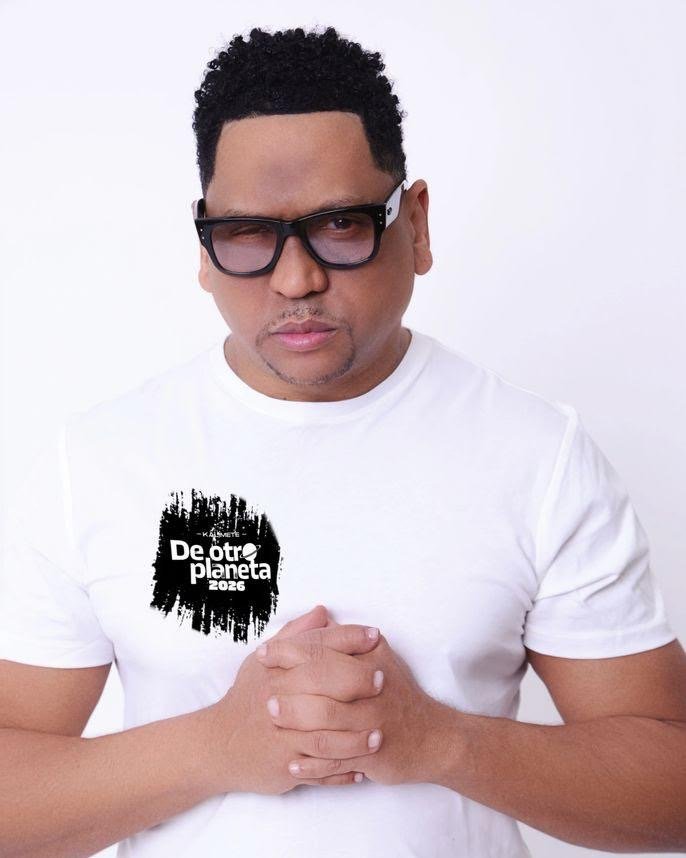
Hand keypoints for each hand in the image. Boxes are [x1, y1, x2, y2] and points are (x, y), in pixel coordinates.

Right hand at [206, 605, 382, 794]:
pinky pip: (319, 771)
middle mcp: (280, 698)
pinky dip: (342, 772)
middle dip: (358, 681)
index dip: (349, 638)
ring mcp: (284, 735)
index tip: (374, 637)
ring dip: (357, 737)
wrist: (217, 745)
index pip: (317, 646)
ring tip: (380, 733)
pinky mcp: (285, 766)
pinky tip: (363, 769)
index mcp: (277, 670)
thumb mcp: (263, 661)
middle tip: (384, 680)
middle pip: (325, 684)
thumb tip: (323, 612)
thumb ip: (295, 636)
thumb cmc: (246, 698)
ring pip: (328, 735)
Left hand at [259, 616, 450, 785]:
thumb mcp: (376, 658)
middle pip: (319, 679)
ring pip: (325, 718)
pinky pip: (335, 757)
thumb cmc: (396, 695)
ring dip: (294, 720)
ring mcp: (373, 718)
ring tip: (273, 720)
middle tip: (265, 693)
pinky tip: (292, 761)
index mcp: (370, 656)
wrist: (433, 737)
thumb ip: (343, 639)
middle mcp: (373, 683)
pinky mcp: (374, 750)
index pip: (322, 646)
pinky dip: (311, 762)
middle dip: (287, 686)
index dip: (288, 650)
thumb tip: (314, 614)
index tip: (263, 654)